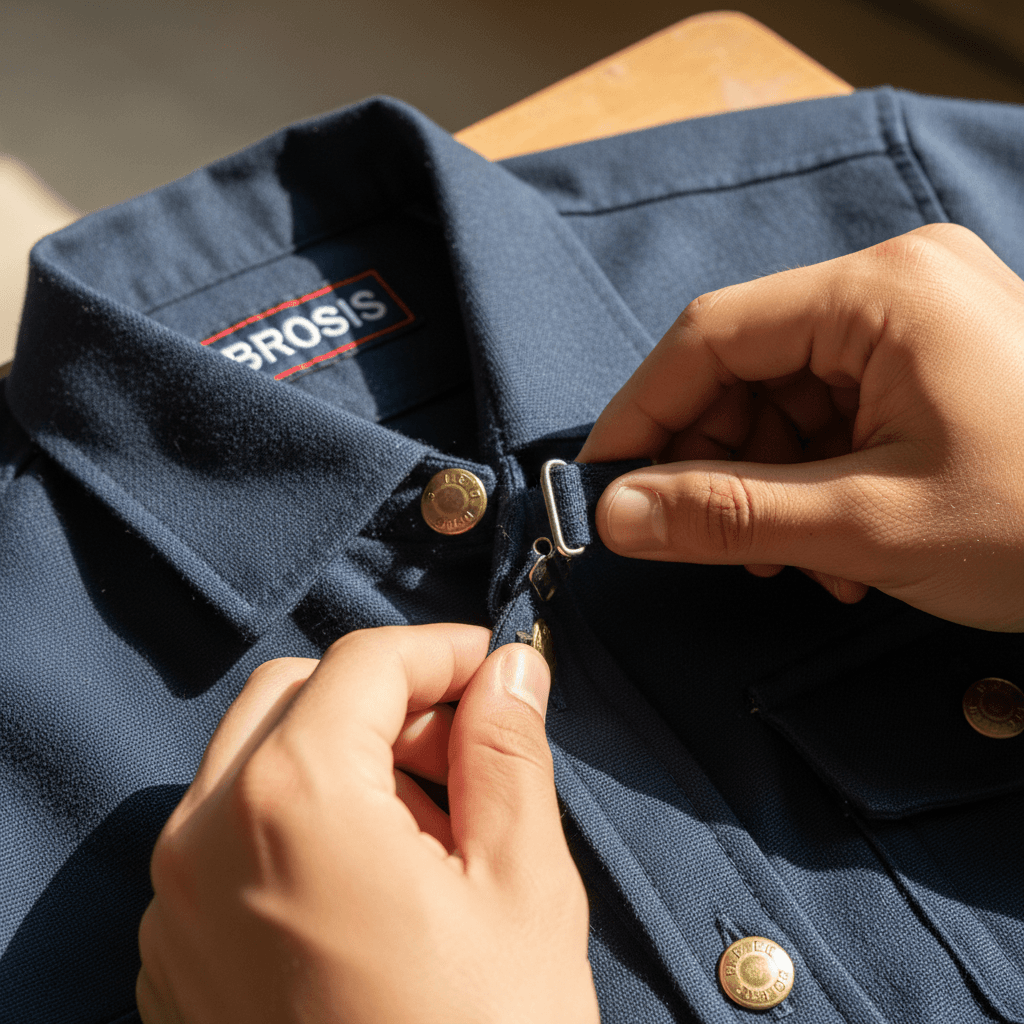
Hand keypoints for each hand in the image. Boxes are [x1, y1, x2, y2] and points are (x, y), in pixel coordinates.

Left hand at [136, 625, 598, 1023]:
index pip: (363, 663)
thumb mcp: (522, 889)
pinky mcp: (176, 961)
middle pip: (295, 696)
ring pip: (254, 763)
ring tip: (431, 828)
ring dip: (342, 757)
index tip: (494, 673)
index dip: (439, 651)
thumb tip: (508, 673)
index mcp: (293, 803)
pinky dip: (298, 821)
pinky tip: (375, 887)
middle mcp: (206, 840)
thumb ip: (509, 754)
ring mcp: (176, 906)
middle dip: (384, 700)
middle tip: (465, 749)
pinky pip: (228, 840)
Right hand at [578, 223, 1023, 630]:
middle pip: (745, 369)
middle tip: (702, 543)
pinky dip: (814, 484)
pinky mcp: (933, 366)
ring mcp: (918, 324)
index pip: (710, 335)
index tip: (601, 484)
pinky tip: (839, 548)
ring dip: (766, 489)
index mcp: (881, 293)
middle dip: (714, 464)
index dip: (641, 413)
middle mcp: (895, 288)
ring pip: (785, 402)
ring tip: (795, 564)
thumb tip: (613, 514)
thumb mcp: (868, 526)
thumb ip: (727, 515)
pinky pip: (834, 417)